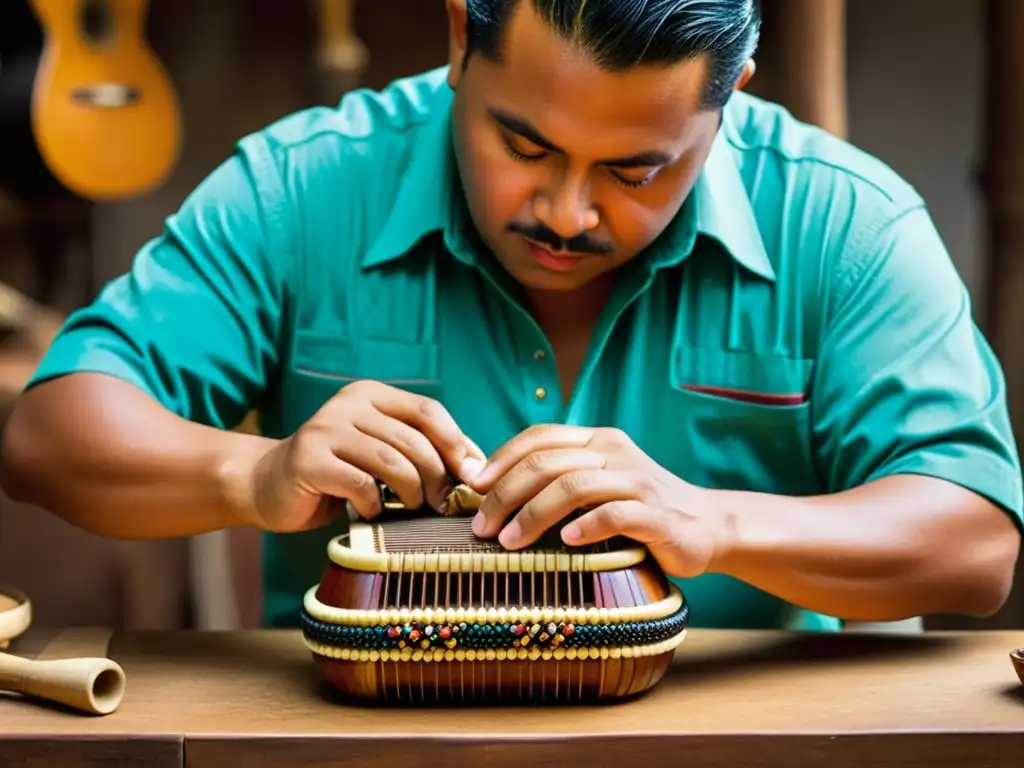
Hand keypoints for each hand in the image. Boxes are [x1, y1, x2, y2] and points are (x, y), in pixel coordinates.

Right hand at [237, 380, 484, 531]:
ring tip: (413, 508)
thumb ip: (419, 450)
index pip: (427, 410)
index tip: (471, 476)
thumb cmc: (336, 473)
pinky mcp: (310, 460)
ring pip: (392, 461)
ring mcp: (326, 430)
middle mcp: (348, 405)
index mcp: (369, 395)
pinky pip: (361, 484)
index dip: (456, 442)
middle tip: (445, 504)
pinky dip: (375, 504)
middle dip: (438, 476)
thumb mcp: (379, 452)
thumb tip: (476, 466)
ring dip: (412, 492)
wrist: (267, 485)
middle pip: (414, 439)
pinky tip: (371, 511)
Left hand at [463, 425, 728, 578]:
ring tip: (509, 540)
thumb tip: (487, 488)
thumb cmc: (638, 508)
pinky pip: (615, 514)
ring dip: (534, 513)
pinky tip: (567, 543)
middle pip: (546, 463)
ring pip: (573, 486)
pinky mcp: (657, 515)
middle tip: (481, 526)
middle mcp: (615, 454)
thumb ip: (555, 479)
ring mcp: (637, 482)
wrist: (708, 525)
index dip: (500, 459)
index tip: (472, 486)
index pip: (539, 437)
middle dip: (505, 493)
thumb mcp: (597, 484)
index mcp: (597, 440)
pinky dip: (586, 527)